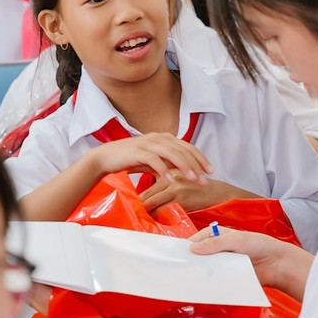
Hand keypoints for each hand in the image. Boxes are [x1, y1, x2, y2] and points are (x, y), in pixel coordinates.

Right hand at [84, 134, 207, 186]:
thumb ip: (168, 162)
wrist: (106, 157)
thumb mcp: (154, 160)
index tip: (210, 171)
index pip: (188, 147)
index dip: (201, 158)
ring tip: (193, 179)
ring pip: (172, 153)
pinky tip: (171, 179)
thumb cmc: (130, 159)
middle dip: (197, 165)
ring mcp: (148, 143)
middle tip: (205, 178)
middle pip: (183, 150)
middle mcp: (159, 137)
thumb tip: (183, 171)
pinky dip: (164, 169)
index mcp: (165, 138)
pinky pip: (154, 160)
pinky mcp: (138, 151)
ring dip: (184, 166)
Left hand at [140, 174, 258, 212]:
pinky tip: (156, 223)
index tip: (133, 209)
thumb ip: (168, 185)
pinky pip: (163, 211)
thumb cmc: (202, 189)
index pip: (147, 186)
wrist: (221, 193)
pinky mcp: (182, 198)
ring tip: (141, 223)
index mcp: (170, 171)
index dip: (138, 199)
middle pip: (146, 194)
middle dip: (138, 208)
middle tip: (132, 218)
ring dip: (145, 214)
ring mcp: (176, 187)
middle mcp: (171, 177)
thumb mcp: (184, 180)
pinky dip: (157, 218)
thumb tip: (149, 199)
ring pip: (151, 203)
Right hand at [190, 225, 312, 297]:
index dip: (185, 247)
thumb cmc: (260, 245)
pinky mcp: (227, 277)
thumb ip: (216, 244)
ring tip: (186, 281)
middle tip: (178, 271)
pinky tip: (202, 288)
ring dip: (198, 274)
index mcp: (217, 236)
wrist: (277, 264)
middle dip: (190, 262)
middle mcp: (217, 250)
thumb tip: (193, 248)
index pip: (196, 240)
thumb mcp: (237, 240)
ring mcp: (221, 264)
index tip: (175, 256)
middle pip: (198, 256)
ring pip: (205, 269)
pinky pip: (214, 280)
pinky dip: (208, 283)